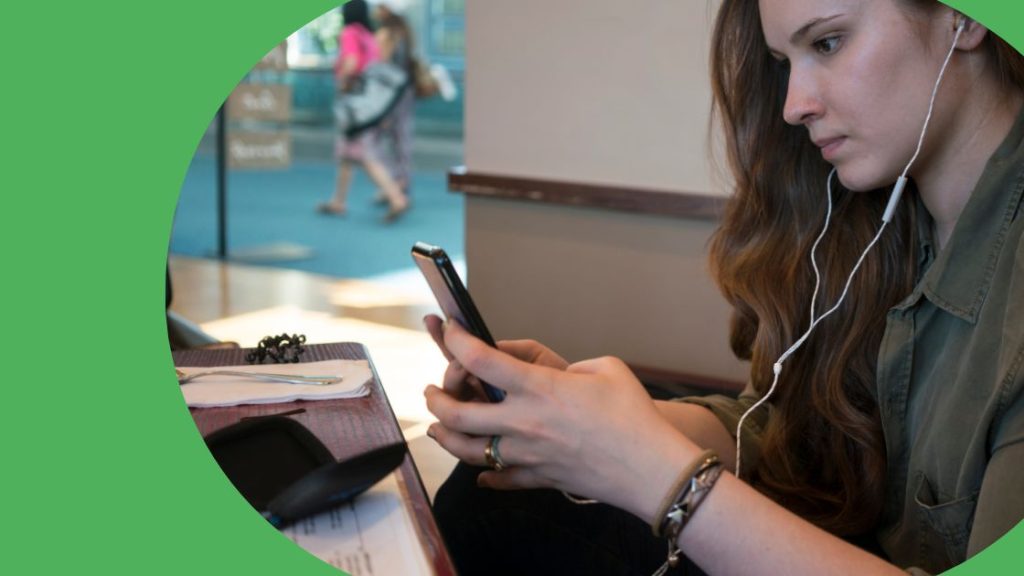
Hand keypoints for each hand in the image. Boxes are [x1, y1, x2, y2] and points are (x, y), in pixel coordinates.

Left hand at [424, 319, 697, 521]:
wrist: (651, 469)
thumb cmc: (634, 415)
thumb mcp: (605, 367)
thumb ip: (570, 367)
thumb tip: (556, 378)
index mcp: (539, 388)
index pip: (480, 360)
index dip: (456, 340)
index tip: (450, 330)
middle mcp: (524, 423)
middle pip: (457, 412)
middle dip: (436, 398)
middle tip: (432, 390)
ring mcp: (527, 455)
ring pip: (467, 450)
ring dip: (445, 436)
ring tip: (438, 426)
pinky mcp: (538, 478)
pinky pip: (500, 480)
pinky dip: (485, 476)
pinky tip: (480, 473)